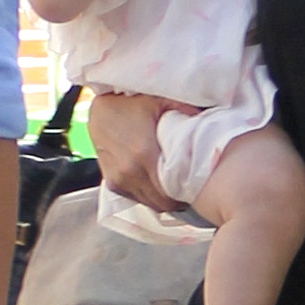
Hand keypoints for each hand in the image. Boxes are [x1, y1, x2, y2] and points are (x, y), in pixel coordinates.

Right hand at [89, 91, 199, 213]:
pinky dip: (148, 195)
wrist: (98, 111)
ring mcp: (119, 180)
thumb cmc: (129, 105)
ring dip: (162, 199)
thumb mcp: (158, 101)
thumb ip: (183, 108)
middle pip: (162, 202)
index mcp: (144, 155)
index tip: (196, 187)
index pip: (170, 191)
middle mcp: (130, 172)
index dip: (186, 193)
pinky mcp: (112, 183)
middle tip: (188, 188)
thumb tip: (206, 114)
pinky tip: (156, 184)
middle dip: (177, 199)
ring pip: (149, 203)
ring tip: (174, 187)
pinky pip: (136, 198)